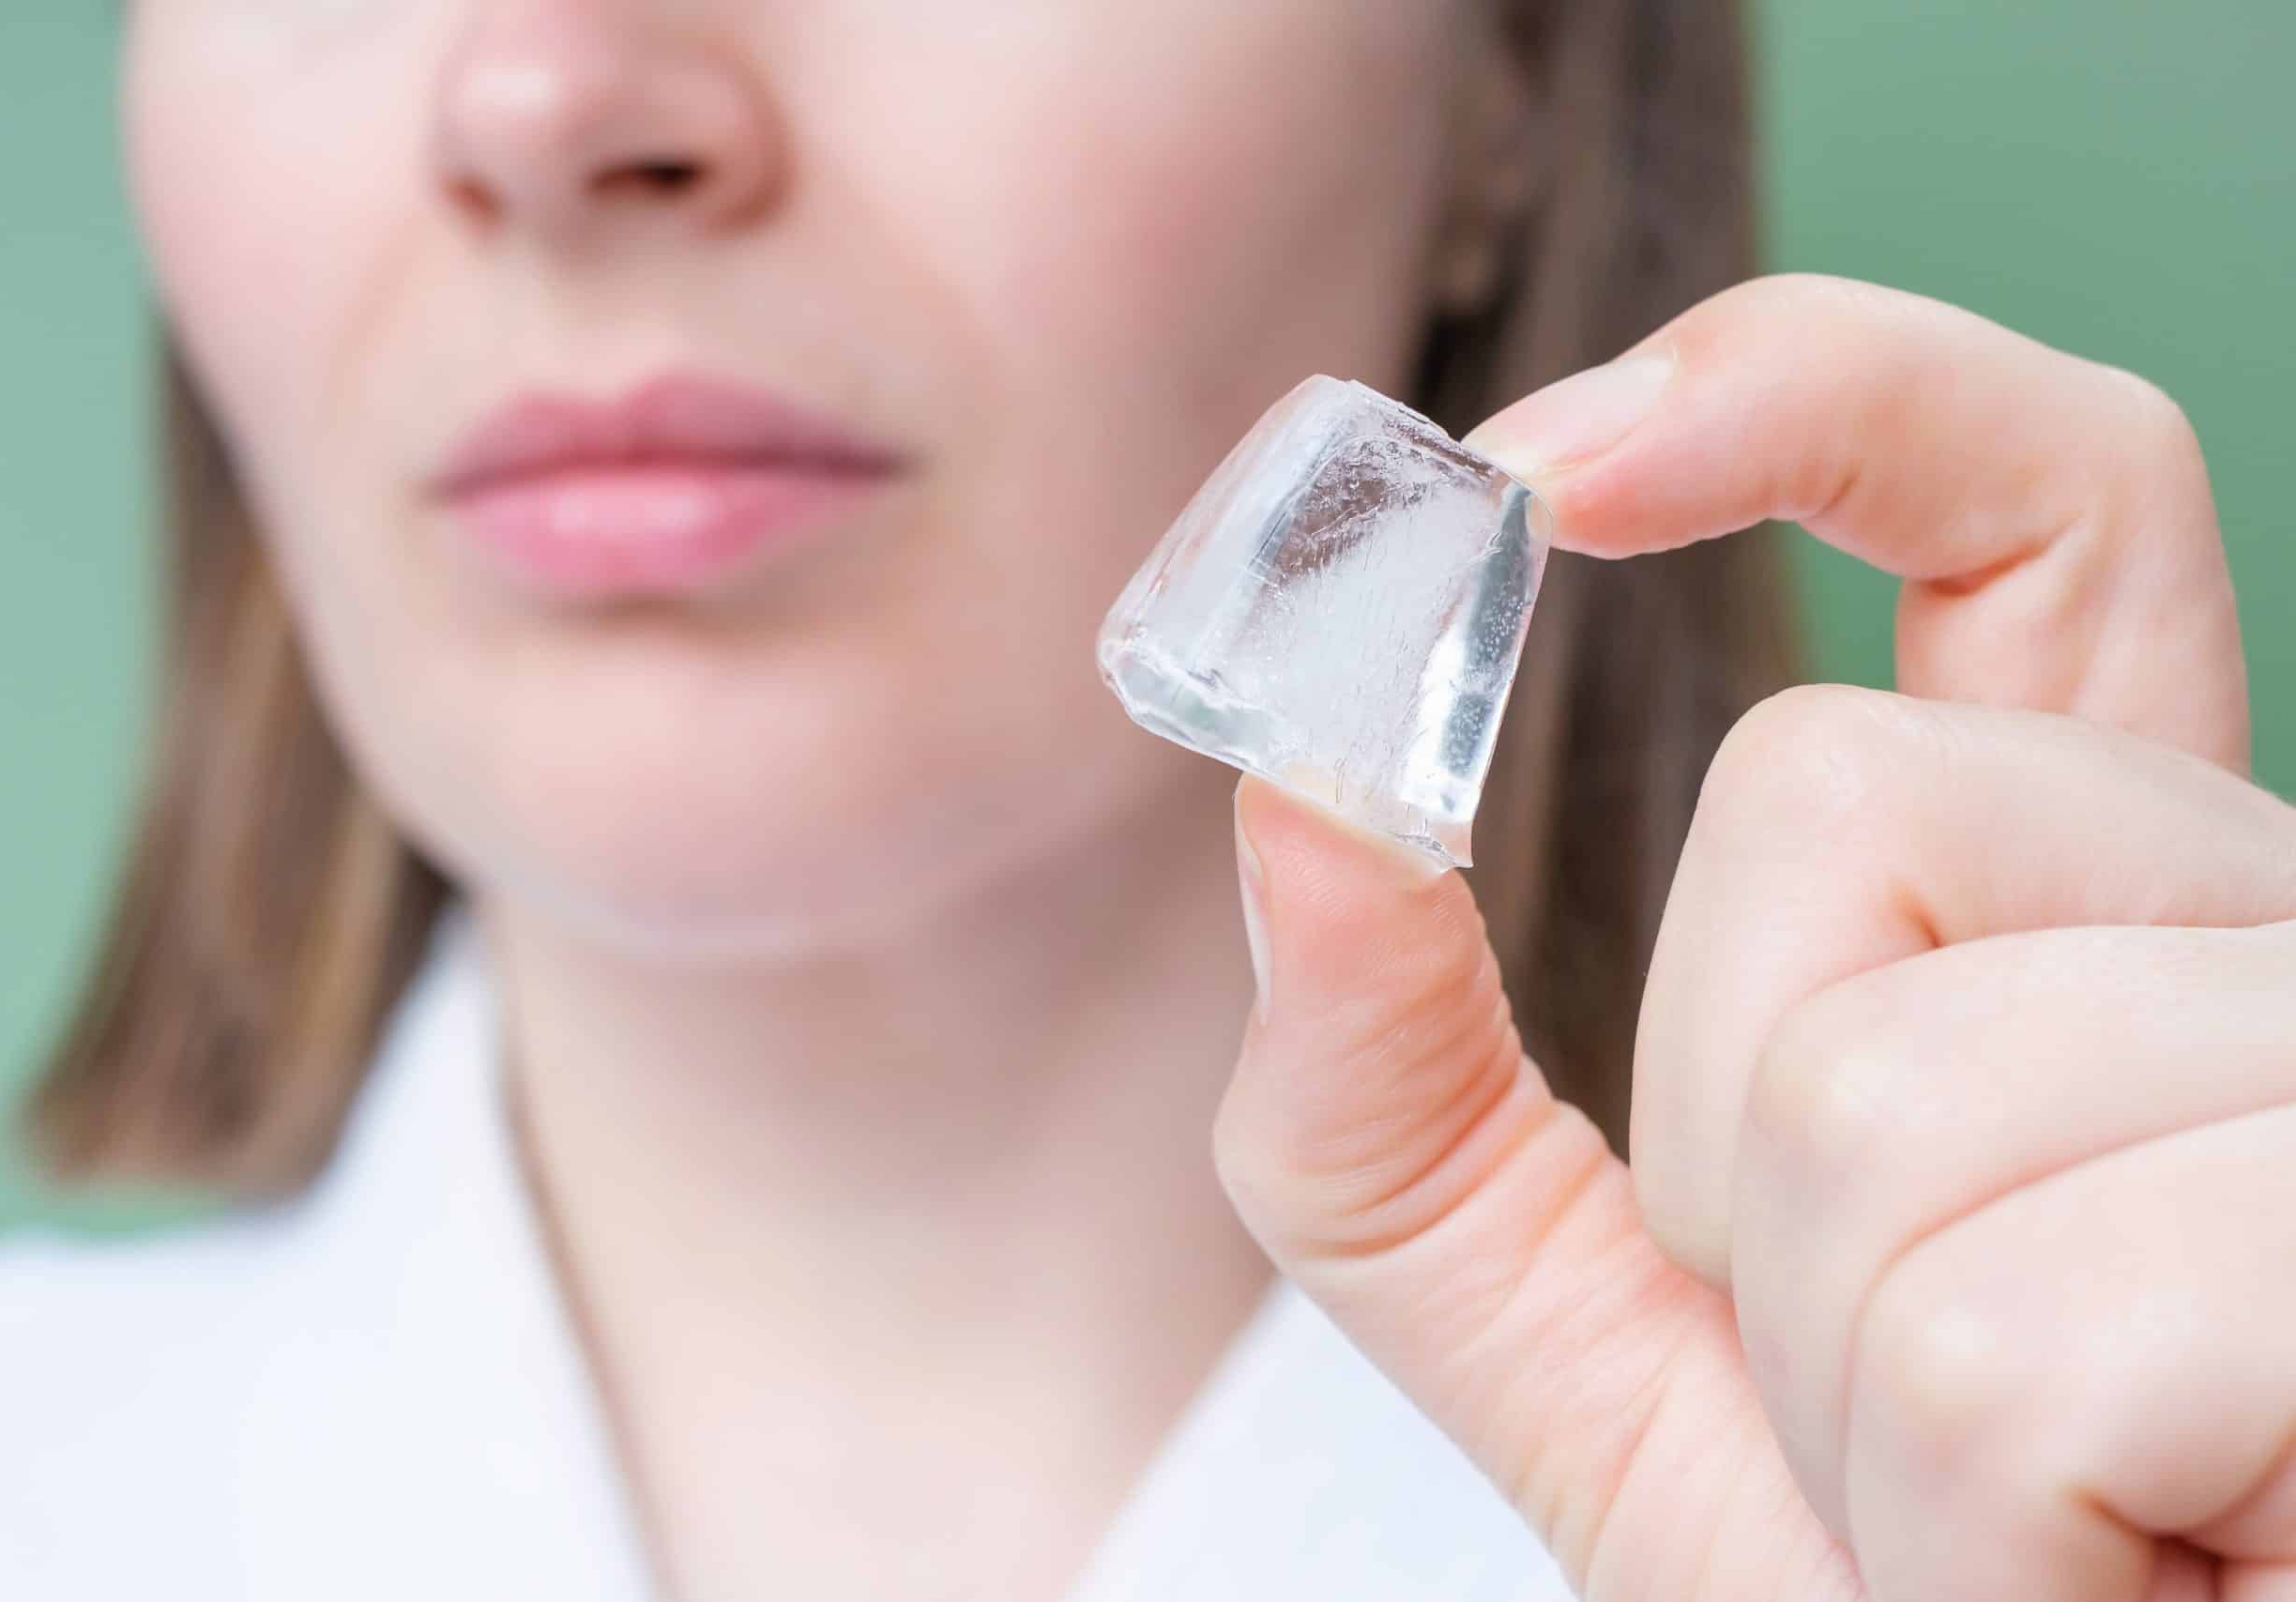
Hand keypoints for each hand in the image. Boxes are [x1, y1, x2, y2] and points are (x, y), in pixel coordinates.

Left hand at [1214, 275, 2295, 1600]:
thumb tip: (1290, 794)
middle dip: (1745, 1157)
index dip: (1821, 391)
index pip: (2043, 506)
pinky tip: (2134, 1577)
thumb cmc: (1874, 1580)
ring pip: (1902, 1082)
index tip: (1545, 469)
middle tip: (1908, 1393)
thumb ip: (1395, 1097)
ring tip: (2033, 1521)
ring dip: (1857, 1389)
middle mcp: (2256, 941)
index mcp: (2084, 915)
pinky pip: (2016, 1336)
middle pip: (1848, 794)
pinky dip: (1975, 1530)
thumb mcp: (1574, 1335)